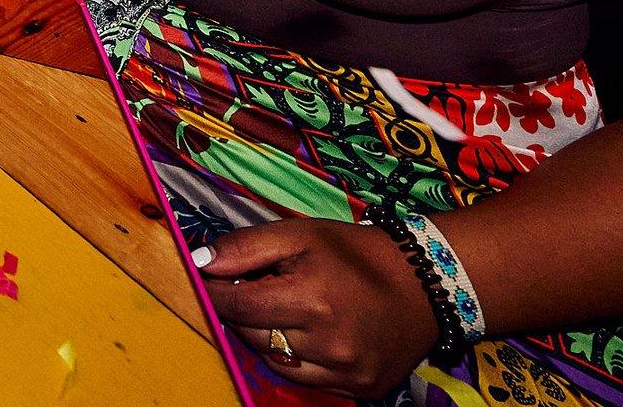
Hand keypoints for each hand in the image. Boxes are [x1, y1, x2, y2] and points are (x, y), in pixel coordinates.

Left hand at [197, 218, 440, 396]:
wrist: (424, 285)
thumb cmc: (354, 253)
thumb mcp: (299, 234)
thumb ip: (245, 247)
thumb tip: (199, 261)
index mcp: (312, 300)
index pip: (237, 306)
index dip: (214, 291)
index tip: (205, 278)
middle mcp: (330, 344)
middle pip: (253, 336)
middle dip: (241, 311)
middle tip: (252, 288)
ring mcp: (347, 372)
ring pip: (276, 361)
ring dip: (265, 336)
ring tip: (280, 309)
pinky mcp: (361, 388)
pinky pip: (306, 379)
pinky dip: (294, 357)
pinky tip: (304, 332)